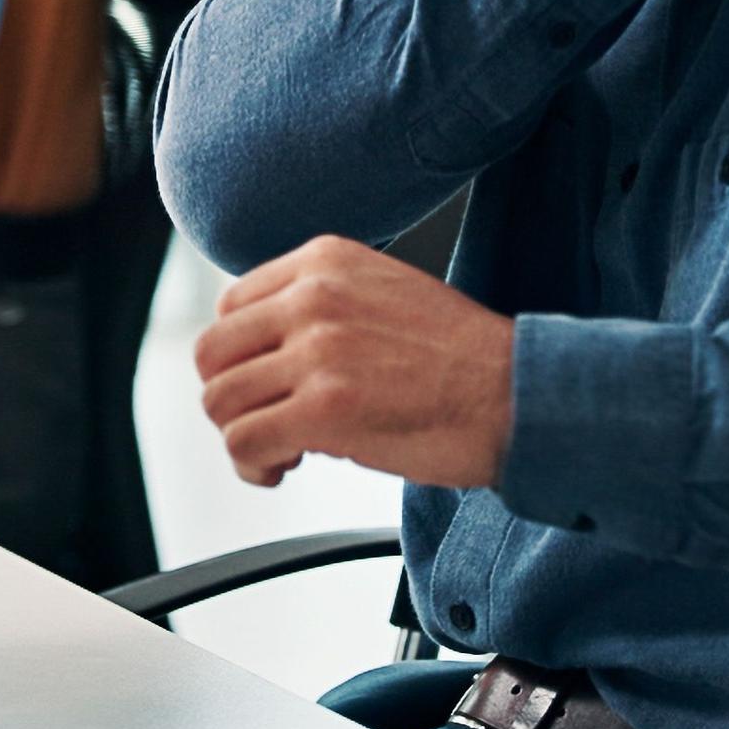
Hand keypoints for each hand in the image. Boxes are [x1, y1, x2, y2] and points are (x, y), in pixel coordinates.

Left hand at [194, 236, 514, 489]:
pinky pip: (244, 442)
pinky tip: (283, 468)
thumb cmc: (461, 358)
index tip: (265, 382)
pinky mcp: (323, 409)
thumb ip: (321, 304)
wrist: (515, 394)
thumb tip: (266, 349)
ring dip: (242, 437)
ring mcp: (317, 351)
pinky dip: (253, 465)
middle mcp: (314, 297)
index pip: (231, 306)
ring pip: (220, 402)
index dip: (240, 356)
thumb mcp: (383, 292)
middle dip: (231, 397)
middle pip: (213, 354)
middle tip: (266, 420)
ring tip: (280, 450)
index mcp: (325, 260)